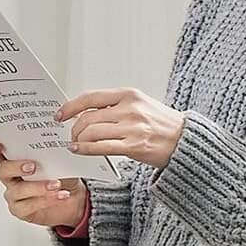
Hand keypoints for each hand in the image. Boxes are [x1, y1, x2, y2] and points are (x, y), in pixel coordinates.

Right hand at [0, 139, 88, 227]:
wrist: (74, 196)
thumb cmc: (61, 171)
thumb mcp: (59, 153)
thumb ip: (53, 139)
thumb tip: (58, 123)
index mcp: (14, 156)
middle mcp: (10, 174)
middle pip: (2, 170)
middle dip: (16, 167)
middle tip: (33, 166)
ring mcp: (14, 192)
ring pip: (18, 190)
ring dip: (38, 186)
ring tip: (56, 184)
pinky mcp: (21, 209)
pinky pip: (28, 206)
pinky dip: (45, 200)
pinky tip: (60, 195)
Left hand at [55, 86, 184, 169]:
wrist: (185, 140)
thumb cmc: (162, 123)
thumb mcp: (140, 104)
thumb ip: (115, 106)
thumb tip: (87, 112)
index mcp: (129, 94)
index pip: (91, 97)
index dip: (71, 106)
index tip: (60, 114)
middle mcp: (130, 109)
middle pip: (88, 117)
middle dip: (74, 128)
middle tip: (70, 134)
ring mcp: (132, 128)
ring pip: (92, 132)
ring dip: (78, 139)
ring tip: (75, 143)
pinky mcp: (134, 146)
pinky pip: (101, 147)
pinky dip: (85, 149)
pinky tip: (80, 150)